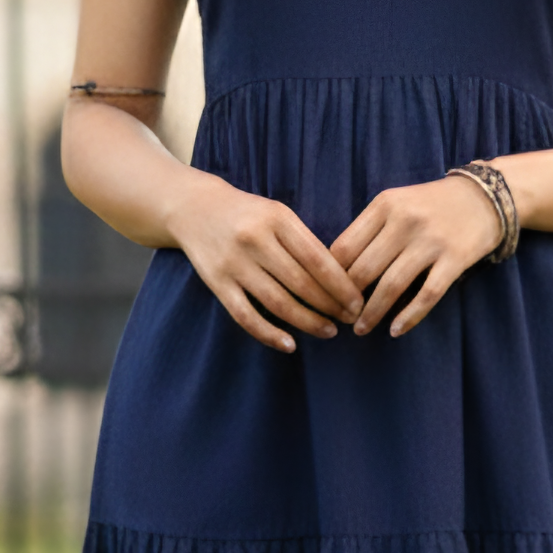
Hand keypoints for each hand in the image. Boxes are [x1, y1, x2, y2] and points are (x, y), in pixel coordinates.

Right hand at [165, 170, 359, 353]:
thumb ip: (303, 241)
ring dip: (307, 322)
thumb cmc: (247, 213)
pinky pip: (245, 315)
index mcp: (277, 219)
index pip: (318, 259)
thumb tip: (340, 280)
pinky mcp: (216, 282)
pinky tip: (289, 344)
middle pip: (301, 283)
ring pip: (278, 302)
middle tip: (349, 320)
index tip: (358, 303)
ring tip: (328, 331)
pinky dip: (269, 334)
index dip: (341, 286)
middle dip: (330, 306)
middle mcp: (255, 240)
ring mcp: (234, 263)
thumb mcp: (278, 214)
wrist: (194, 207)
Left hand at [330, 175, 501, 339]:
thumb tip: (336, 270)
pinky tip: (396, 330)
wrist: (484, 196)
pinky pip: (427, 294)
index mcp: (384, 205)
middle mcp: (405, 221)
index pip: (344, 247)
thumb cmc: (431, 204)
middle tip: (341, 317)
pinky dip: (409, 316)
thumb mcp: (396, 203)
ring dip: (372, 313)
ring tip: (361, 329)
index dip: (330, 277)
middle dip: (347, 300)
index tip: (326, 296)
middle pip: (364, 269)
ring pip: (392, 285)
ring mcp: (431, 240)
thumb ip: (369, 230)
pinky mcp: (455, 258)